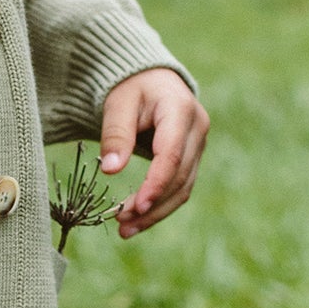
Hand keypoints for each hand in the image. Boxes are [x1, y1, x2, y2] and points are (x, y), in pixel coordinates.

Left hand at [99, 67, 208, 237]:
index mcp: (180, 110)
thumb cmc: (132, 87)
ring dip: (156, 211)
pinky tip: (138, 219)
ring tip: (125, 229)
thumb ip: (116, 134)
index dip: (155, 184)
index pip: (171, 155)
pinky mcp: (192, 157)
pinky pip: (180, 186)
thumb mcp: (118, 103)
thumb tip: (110, 171)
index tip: (135, 207)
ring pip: (183, 187)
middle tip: (121, 223)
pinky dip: (160, 205)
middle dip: (152, 204)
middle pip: (180, 176)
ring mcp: (198, 145)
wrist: (150, 78)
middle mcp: (197, 129)